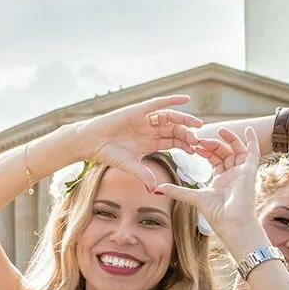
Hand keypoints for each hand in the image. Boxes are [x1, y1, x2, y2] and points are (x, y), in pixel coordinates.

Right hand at [72, 95, 204, 192]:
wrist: (89, 142)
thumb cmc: (107, 154)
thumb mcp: (129, 165)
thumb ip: (144, 174)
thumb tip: (154, 190)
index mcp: (149, 143)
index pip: (172, 142)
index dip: (184, 145)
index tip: (196, 150)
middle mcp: (149, 129)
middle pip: (174, 130)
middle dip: (187, 134)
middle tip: (198, 140)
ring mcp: (144, 119)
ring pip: (170, 118)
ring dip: (184, 120)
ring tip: (196, 124)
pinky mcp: (138, 110)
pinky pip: (158, 104)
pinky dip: (171, 100)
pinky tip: (186, 99)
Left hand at [157, 127, 262, 253]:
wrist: (232, 221)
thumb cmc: (216, 213)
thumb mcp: (193, 197)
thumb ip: (176, 191)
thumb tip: (156, 189)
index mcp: (221, 179)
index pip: (214, 159)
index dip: (204, 151)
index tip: (194, 145)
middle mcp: (232, 174)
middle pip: (224, 153)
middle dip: (212, 144)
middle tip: (201, 139)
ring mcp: (242, 171)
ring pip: (236, 150)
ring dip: (229, 139)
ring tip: (219, 130)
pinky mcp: (250, 170)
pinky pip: (253, 152)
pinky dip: (252, 141)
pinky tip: (247, 129)